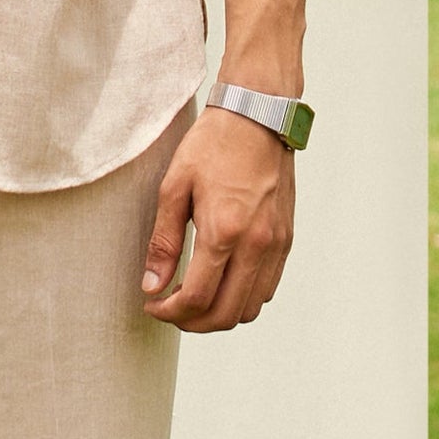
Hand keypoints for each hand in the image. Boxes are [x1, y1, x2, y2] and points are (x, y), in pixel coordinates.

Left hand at [143, 107, 294, 331]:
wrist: (258, 116)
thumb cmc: (212, 145)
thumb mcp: (174, 187)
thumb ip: (163, 241)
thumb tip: (152, 285)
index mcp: (224, 231)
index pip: (198, 298)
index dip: (170, 312)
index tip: (152, 304)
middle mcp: (256, 244)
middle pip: (226, 315)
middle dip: (193, 323)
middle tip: (169, 310)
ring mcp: (276, 244)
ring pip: (250, 308)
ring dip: (219, 314)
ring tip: (193, 296)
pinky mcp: (286, 239)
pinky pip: (267, 287)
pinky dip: (242, 297)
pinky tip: (221, 280)